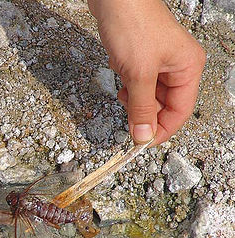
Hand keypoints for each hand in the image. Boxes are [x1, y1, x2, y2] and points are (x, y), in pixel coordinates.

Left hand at [88, 0, 205, 144]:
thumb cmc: (132, 25)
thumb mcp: (138, 74)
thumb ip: (141, 108)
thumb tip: (143, 136)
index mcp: (188, 68)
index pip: (180, 112)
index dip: (161, 130)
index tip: (141, 143)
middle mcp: (177, 66)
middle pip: (164, 105)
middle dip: (144, 113)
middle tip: (127, 120)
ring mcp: (158, 62)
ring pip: (148, 96)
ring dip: (133, 100)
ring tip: (122, 91)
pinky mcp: (140, 58)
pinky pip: (136, 83)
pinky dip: (126, 87)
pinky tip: (119, 76)